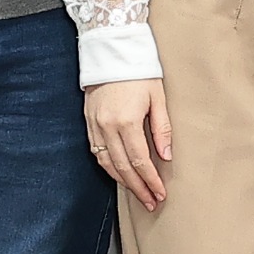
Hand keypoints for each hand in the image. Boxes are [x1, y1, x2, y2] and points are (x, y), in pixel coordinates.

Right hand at [86, 79, 172, 210]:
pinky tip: (119, 175)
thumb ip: (162, 129)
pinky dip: (109, 167)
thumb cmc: (140, 72)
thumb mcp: (158, 97)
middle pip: (123, 167)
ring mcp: (95, 126)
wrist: (111, 51)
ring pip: (107, 163)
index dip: (150, 180)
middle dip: (138, 188)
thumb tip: (165, 157)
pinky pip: (97, 152)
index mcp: (126, 121)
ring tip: (138, 194)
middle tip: (151, 202)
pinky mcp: (88, 122)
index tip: (160, 194)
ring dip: (123, 182)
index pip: (140, 161)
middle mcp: (107, 127)